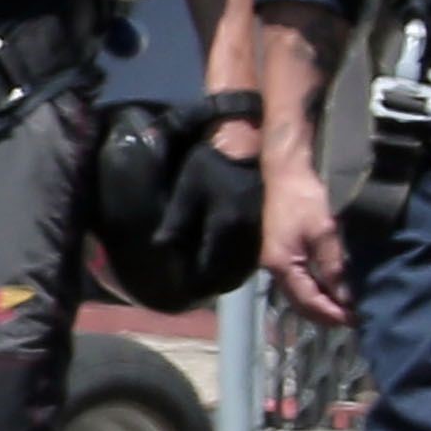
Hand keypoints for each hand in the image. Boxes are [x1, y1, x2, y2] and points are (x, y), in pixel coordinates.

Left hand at [158, 136, 264, 300]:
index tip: (182, 286)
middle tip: (193, 285)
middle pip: (228, 275)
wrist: (248, 145)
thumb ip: (175, 221)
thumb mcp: (188, 189)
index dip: (193, 281)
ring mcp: (262, 232)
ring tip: (207, 278)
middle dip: (209, 284)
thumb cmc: (212, 165)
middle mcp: (247, 234)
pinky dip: (239, 266)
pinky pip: (254, 258)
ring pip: (244, 270)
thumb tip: (160, 247)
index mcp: (225, 224)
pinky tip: (226, 263)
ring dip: (225, 278)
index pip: (208, 268)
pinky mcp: (269, 228)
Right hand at [263, 158, 351, 323]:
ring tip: (343, 310)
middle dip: (324, 314)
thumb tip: (344, 296)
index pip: (308, 300)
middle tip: (350, 320)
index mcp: (283, 266)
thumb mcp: (324, 232)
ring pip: (297, 295)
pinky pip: (297, 283)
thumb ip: (333, 265)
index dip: (330, 313)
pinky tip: (329, 291)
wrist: (285, 175)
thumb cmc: (304, 200)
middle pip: (299, 303)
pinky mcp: (281, 254)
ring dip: (319, 305)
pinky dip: (314, 291)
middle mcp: (274, 270)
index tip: (352, 320)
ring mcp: (275, 262)